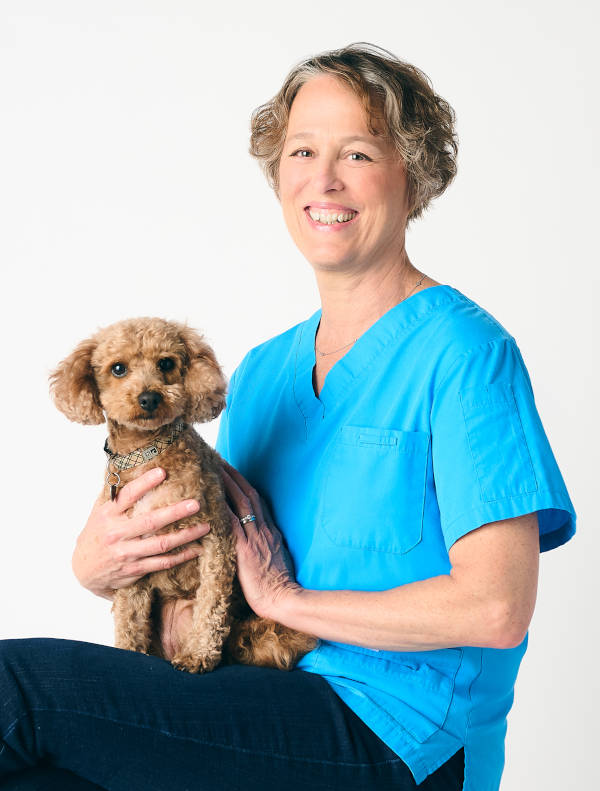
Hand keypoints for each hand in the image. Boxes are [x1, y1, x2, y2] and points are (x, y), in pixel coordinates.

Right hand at [72, 467, 210, 599]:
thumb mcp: (100, 512)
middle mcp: (117, 533)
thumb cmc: (97, 534)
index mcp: (108, 514)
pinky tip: (197, 549)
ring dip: (185, 535)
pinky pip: (162, 562)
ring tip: (205, 526)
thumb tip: (133, 468)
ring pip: (161, 544)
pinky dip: (181, 556)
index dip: (144, 483)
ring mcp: (126, 553)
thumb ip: (117, 496)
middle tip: (196, 504)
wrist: (84, 570)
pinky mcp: (135, 569)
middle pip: (150, 522)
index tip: (162, 471)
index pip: (127, 496)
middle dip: (175, 512)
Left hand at [220, 461, 301, 618]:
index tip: (233, 472)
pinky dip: (221, 508)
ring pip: (240, 503)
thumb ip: (267, 549)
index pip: (257, 502)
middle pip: (248, 495)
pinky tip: (209, 499)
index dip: (245, 485)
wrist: (286, 600)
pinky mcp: (245, 549)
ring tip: (212, 468)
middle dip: (234, 476)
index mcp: (271, 533)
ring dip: (226, 484)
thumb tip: (260, 545)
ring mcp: (255, 537)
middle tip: (219, 460)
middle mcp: (264, 530)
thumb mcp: (276, 562)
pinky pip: (231, 524)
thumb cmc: (280, 589)